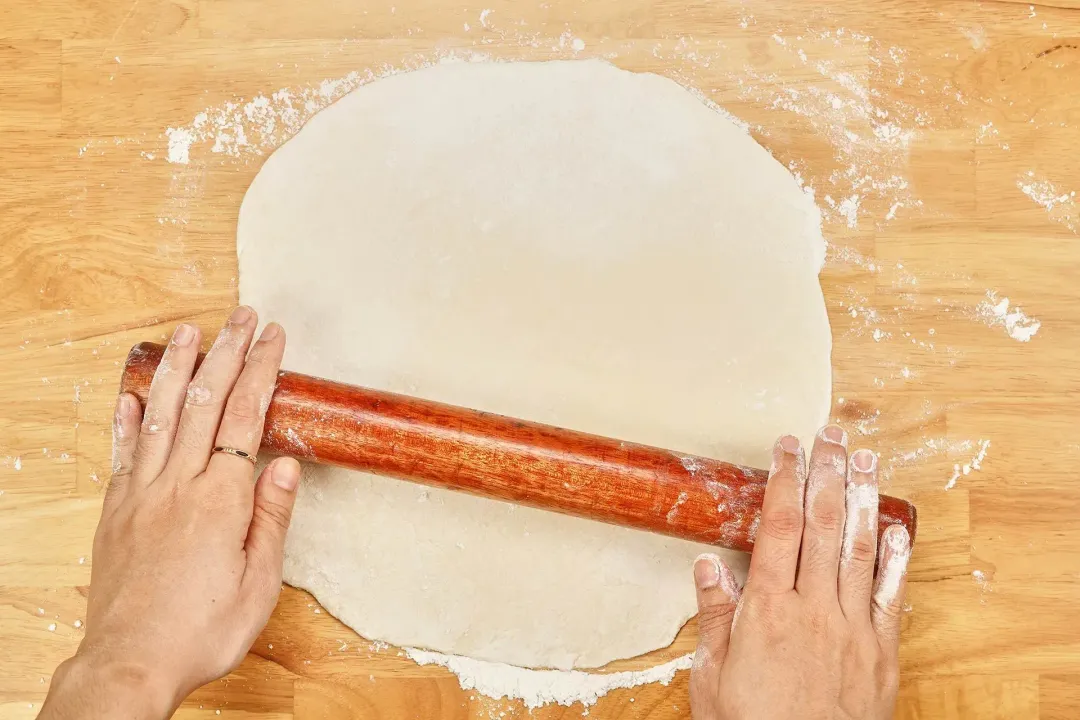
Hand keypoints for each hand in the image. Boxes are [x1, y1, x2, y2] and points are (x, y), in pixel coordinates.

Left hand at [40, 307, 300, 719]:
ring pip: (158, 415)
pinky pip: (122, 453)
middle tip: (241, 316)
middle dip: (226, 352)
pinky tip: (131, 394)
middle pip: (202, 402)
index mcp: (220, 500)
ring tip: (187, 332)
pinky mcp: (116, 511)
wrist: (130, 662)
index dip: (261, 371)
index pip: (244, 416)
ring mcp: (141, 495)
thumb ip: (271, 518)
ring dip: (176, 369)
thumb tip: (285, 464)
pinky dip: (127, 418)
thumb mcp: (257, 583)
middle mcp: (177, 486)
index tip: (273, 337)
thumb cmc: (201, 630)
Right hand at [689, 427, 911, 719]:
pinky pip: (891, 596)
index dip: (785, 481)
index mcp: (768, 610)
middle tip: (831, 434)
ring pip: (858, 549)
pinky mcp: (881, 652)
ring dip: (863, 499)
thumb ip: (715, 618)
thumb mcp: (712, 678)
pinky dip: (894, 559)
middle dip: (827, 473)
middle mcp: (814, 609)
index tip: (788, 448)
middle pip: (822, 525)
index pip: (779, 527)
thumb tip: (708, 565)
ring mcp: (852, 628)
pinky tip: (895, 528)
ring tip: (865, 460)